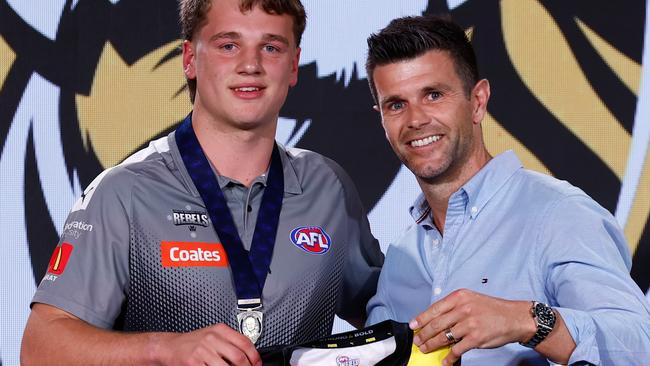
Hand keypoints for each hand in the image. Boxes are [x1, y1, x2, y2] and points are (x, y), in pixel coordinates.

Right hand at [158, 323, 260, 365]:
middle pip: (238, 357)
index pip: (245, 342)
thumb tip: (249, 355)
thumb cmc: (192, 343)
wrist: (169, 347)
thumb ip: (229, 342)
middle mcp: (212, 338)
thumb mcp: (213, 335)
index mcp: (219, 330)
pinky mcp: (194, 363)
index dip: (254, 356)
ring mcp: (202, 351)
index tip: (257, 364)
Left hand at [409, 289, 535, 365]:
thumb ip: (454, 307)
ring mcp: (469, 324)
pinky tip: (445, 361)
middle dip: (424, 334)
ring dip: (432, 345)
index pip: (434, 309)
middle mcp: (463, 309)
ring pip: (444, 337)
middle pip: (436, 324)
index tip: (413, 326)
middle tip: (418, 341)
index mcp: (459, 297)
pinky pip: (457, 350)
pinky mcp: (476, 338)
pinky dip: (449, 357)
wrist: (514, 318)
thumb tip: (435, 319)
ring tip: (425, 349)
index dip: (421, 319)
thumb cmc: (492, 309)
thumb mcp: (471, 300)